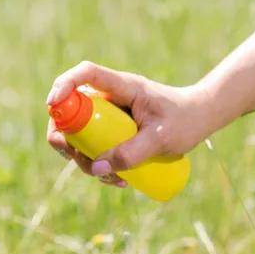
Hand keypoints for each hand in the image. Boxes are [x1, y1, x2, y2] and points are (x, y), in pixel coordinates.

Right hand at [45, 61, 218, 185]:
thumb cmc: (186, 120)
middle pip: (70, 109)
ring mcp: (108, 116)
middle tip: (74, 156)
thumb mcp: (161, 139)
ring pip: (78, 135)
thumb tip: (97, 168)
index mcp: (122, 87)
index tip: (52, 104)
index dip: (64, 85)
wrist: (201, 118)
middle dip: (64, 136)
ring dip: (84, 159)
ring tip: (112, 178)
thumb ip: (131, 153)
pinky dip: (98, 166)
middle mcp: (109, 98)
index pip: (86, 74)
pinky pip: (92, 148)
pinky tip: (119, 179)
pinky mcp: (111, 131)